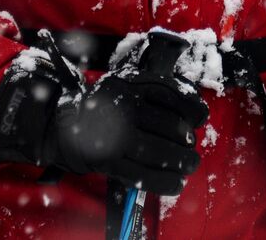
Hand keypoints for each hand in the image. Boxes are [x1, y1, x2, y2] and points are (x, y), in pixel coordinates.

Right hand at [0, 47, 208, 195]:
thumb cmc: (108, 103)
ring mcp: (112, 134)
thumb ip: (161, 91)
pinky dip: (164, 181)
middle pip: (166, 124)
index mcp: (129, 82)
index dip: (191, 107)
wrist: (65, 122)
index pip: (170, 93)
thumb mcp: (130, 84)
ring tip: (190, 164)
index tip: (200, 117)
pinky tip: (176, 183)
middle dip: (185, 139)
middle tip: (192, 147)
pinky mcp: (107, 161)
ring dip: (179, 161)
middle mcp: (120, 106)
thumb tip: (198, 113)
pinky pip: (141, 174)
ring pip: (156, 151)